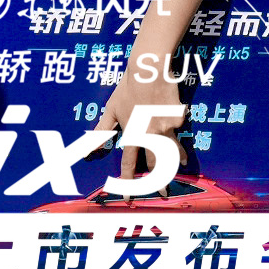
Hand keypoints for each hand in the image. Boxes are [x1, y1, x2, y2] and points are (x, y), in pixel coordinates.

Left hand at [95, 65, 182, 183]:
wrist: (148, 72)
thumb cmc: (127, 90)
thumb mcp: (111, 109)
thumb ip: (102, 130)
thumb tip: (88, 147)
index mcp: (133, 134)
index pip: (130, 163)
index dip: (128, 181)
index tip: (128, 196)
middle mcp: (151, 135)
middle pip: (157, 164)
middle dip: (160, 181)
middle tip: (163, 194)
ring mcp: (166, 129)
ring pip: (173, 152)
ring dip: (176, 163)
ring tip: (181, 168)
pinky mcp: (178, 120)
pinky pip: (177, 130)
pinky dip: (176, 131)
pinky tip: (176, 127)